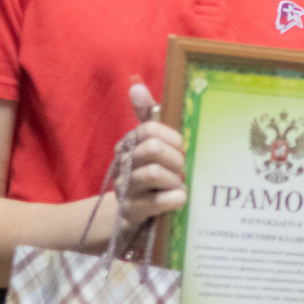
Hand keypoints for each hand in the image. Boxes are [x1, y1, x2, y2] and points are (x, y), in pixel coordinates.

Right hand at [106, 83, 185, 232]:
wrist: (126, 217)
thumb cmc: (145, 176)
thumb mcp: (146, 146)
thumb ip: (146, 116)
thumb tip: (136, 86)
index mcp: (128, 144)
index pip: (149, 129)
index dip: (172, 138)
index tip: (180, 147)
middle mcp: (122, 164)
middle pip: (154, 149)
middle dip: (175, 159)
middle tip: (180, 169)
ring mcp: (125, 189)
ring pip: (155, 173)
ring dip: (175, 180)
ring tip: (177, 185)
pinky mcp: (132, 212)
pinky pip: (160, 201)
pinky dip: (175, 198)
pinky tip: (177, 199)